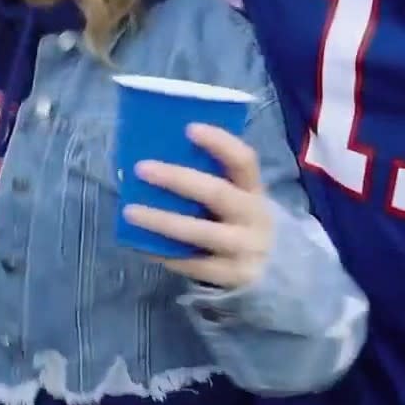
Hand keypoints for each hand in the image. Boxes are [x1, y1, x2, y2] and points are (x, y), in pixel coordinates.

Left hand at [122, 124, 272, 289]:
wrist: (274, 270)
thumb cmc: (240, 220)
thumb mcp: (239, 197)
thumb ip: (213, 178)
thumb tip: (161, 152)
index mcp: (254, 189)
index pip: (244, 160)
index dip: (220, 143)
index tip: (189, 128)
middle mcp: (253, 217)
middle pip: (217, 194)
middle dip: (178, 179)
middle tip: (142, 168)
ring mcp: (243, 248)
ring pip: (200, 232)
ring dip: (162, 221)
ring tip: (129, 211)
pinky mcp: (231, 276)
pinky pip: (192, 264)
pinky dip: (164, 253)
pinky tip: (140, 243)